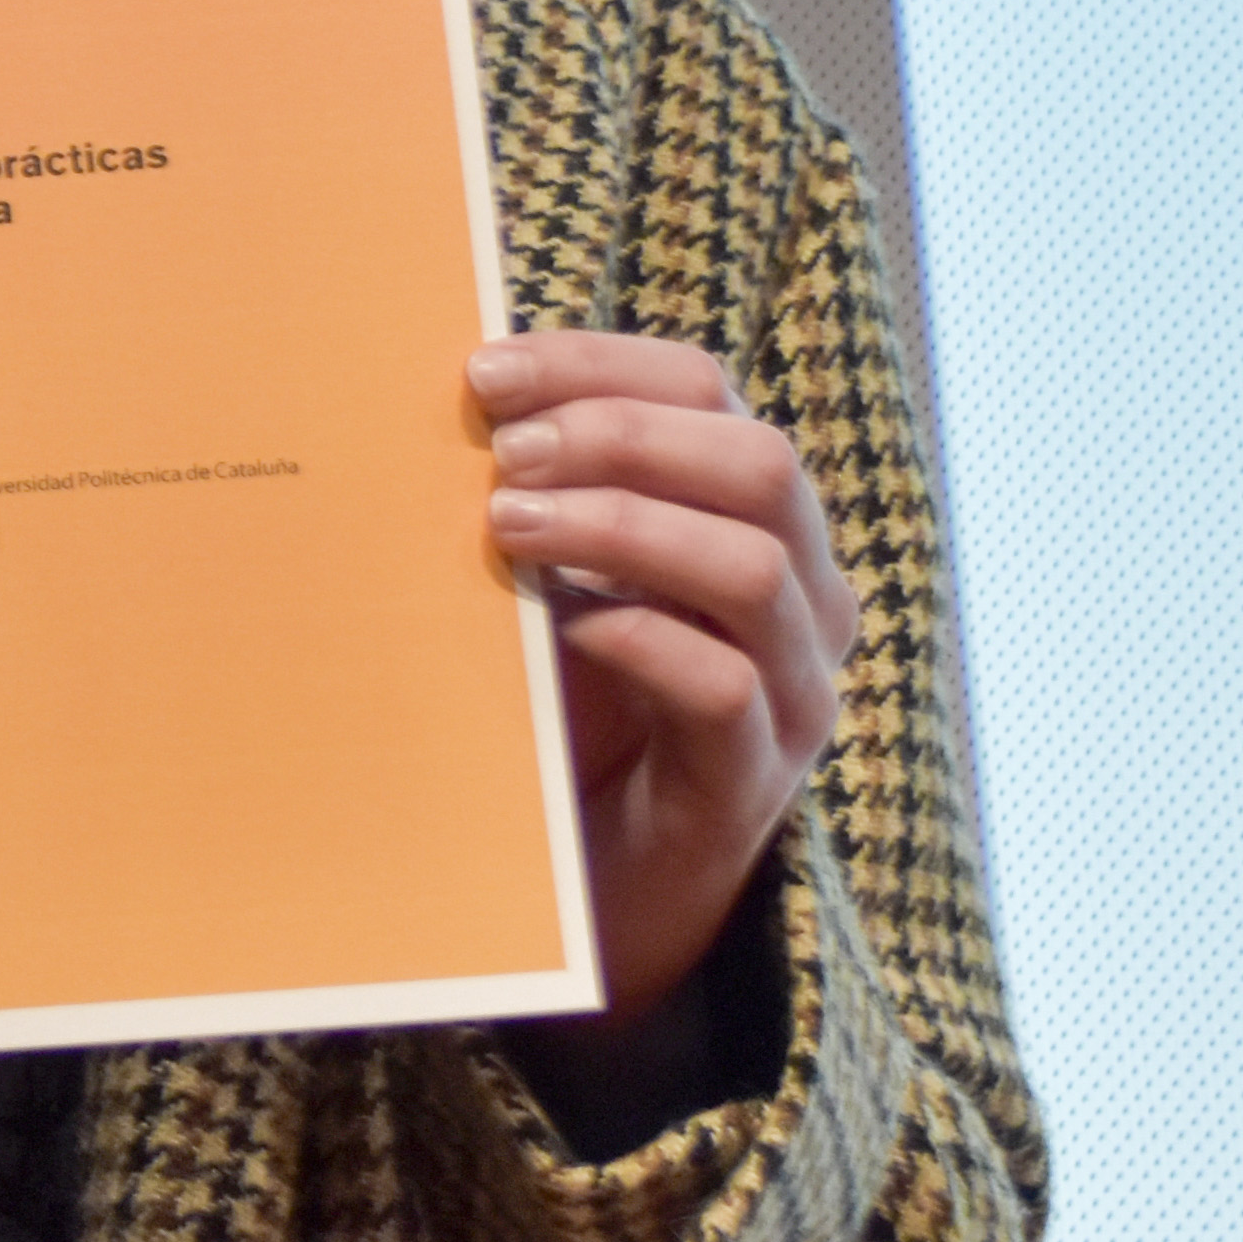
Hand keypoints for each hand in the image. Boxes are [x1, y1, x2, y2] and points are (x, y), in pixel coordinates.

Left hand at [472, 329, 857, 1021]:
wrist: (592, 877)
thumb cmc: (572, 704)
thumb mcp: (555, 578)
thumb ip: (535, 491)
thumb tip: (442, 395)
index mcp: (754, 519)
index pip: (710, 392)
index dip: (601, 364)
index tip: (485, 370)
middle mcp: (800, 595)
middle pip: (757, 462)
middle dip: (619, 435)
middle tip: (501, 454)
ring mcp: (791, 689)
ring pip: (753, 566)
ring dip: (622, 526)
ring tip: (507, 524)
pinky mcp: (752, 779)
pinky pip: (725, 689)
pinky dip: (641, 639)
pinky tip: (565, 628)